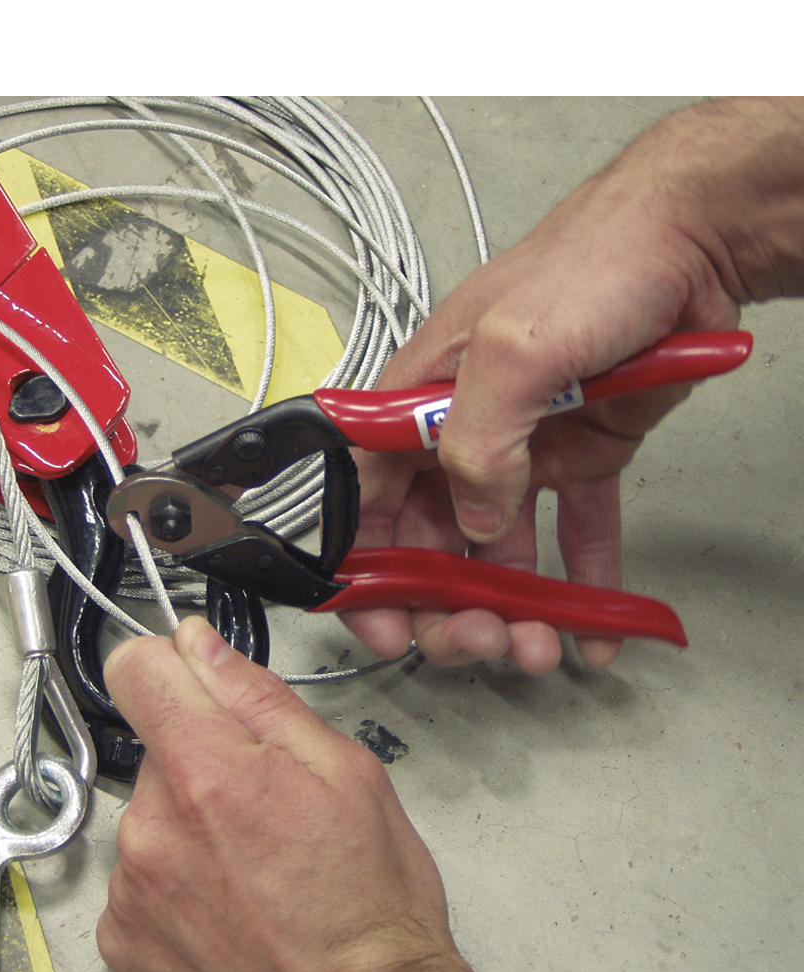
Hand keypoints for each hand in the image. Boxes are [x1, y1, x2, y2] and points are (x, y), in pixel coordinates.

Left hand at [98, 617, 597, 971]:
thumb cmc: (371, 910)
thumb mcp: (346, 772)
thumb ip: (258, 699)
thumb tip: (201, 647)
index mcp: (207, 773)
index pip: (133, 669)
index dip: (169, 666)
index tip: (191, 683)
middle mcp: (152, 830)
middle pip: (154, 749)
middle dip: (202, 761)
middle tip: (264, 806)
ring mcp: (132, 891)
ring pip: (149, 816)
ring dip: (189, 827)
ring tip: (254, 869)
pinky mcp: (124, 941)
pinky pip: (137, 880)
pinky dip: (174, 885)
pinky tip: (229, 908)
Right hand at [342, 98, 803, 672]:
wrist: (692, 239)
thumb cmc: (591, 264)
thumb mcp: (511, 348)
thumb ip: (477, 443)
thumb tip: (478, 522)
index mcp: (416, 404)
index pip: (365, 498)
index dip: (365, 569)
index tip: (383, 624)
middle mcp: (459, 433)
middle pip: (430, 541)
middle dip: (445, 605)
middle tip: (479, 639)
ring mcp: (522, 450)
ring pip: (501, 551)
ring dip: (513, 609)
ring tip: (538, 646)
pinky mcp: (581, 458)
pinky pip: (575, 533)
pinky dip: (583, 585)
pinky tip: (593, 630)